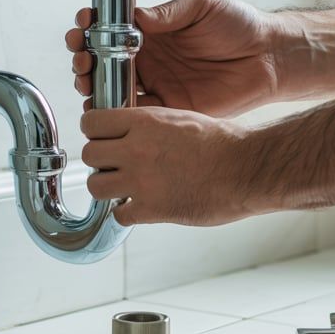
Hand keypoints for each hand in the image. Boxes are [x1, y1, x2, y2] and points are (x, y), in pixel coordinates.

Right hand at [65, 0, 283, 116]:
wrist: (270, 56)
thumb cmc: (240, 25)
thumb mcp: (201, 6)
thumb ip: (168, 13)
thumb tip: (136, 16)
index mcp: (153, 32)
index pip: (111, 30)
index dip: (91, 29)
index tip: (82, 27)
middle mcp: (151, 59)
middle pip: (104, 63)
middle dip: (84, 60)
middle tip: (81, 59)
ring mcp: (159, 85)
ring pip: (115, 89)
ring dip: (95, 86)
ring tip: (86, 81)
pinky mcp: (171, 109)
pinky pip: (139, 114)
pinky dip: (119, 113)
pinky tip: (106, 107)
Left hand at [80, 107, 261, 225]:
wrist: (246, 168)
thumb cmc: (222, 142)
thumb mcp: (179, 118)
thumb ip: (148, 125)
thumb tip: (129, 132)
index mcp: (143, 121)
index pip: (91, 122)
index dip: (95, 132)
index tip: (106, 139)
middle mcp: (136, 148)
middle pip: (88, 155)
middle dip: (100, 162)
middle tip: (117, 166)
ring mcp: (142, 180)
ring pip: (95, 186)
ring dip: (107, 188)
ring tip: (125, 188)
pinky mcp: (152, 209)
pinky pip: (119, 215)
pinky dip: (127, 214)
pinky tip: (142, 208)